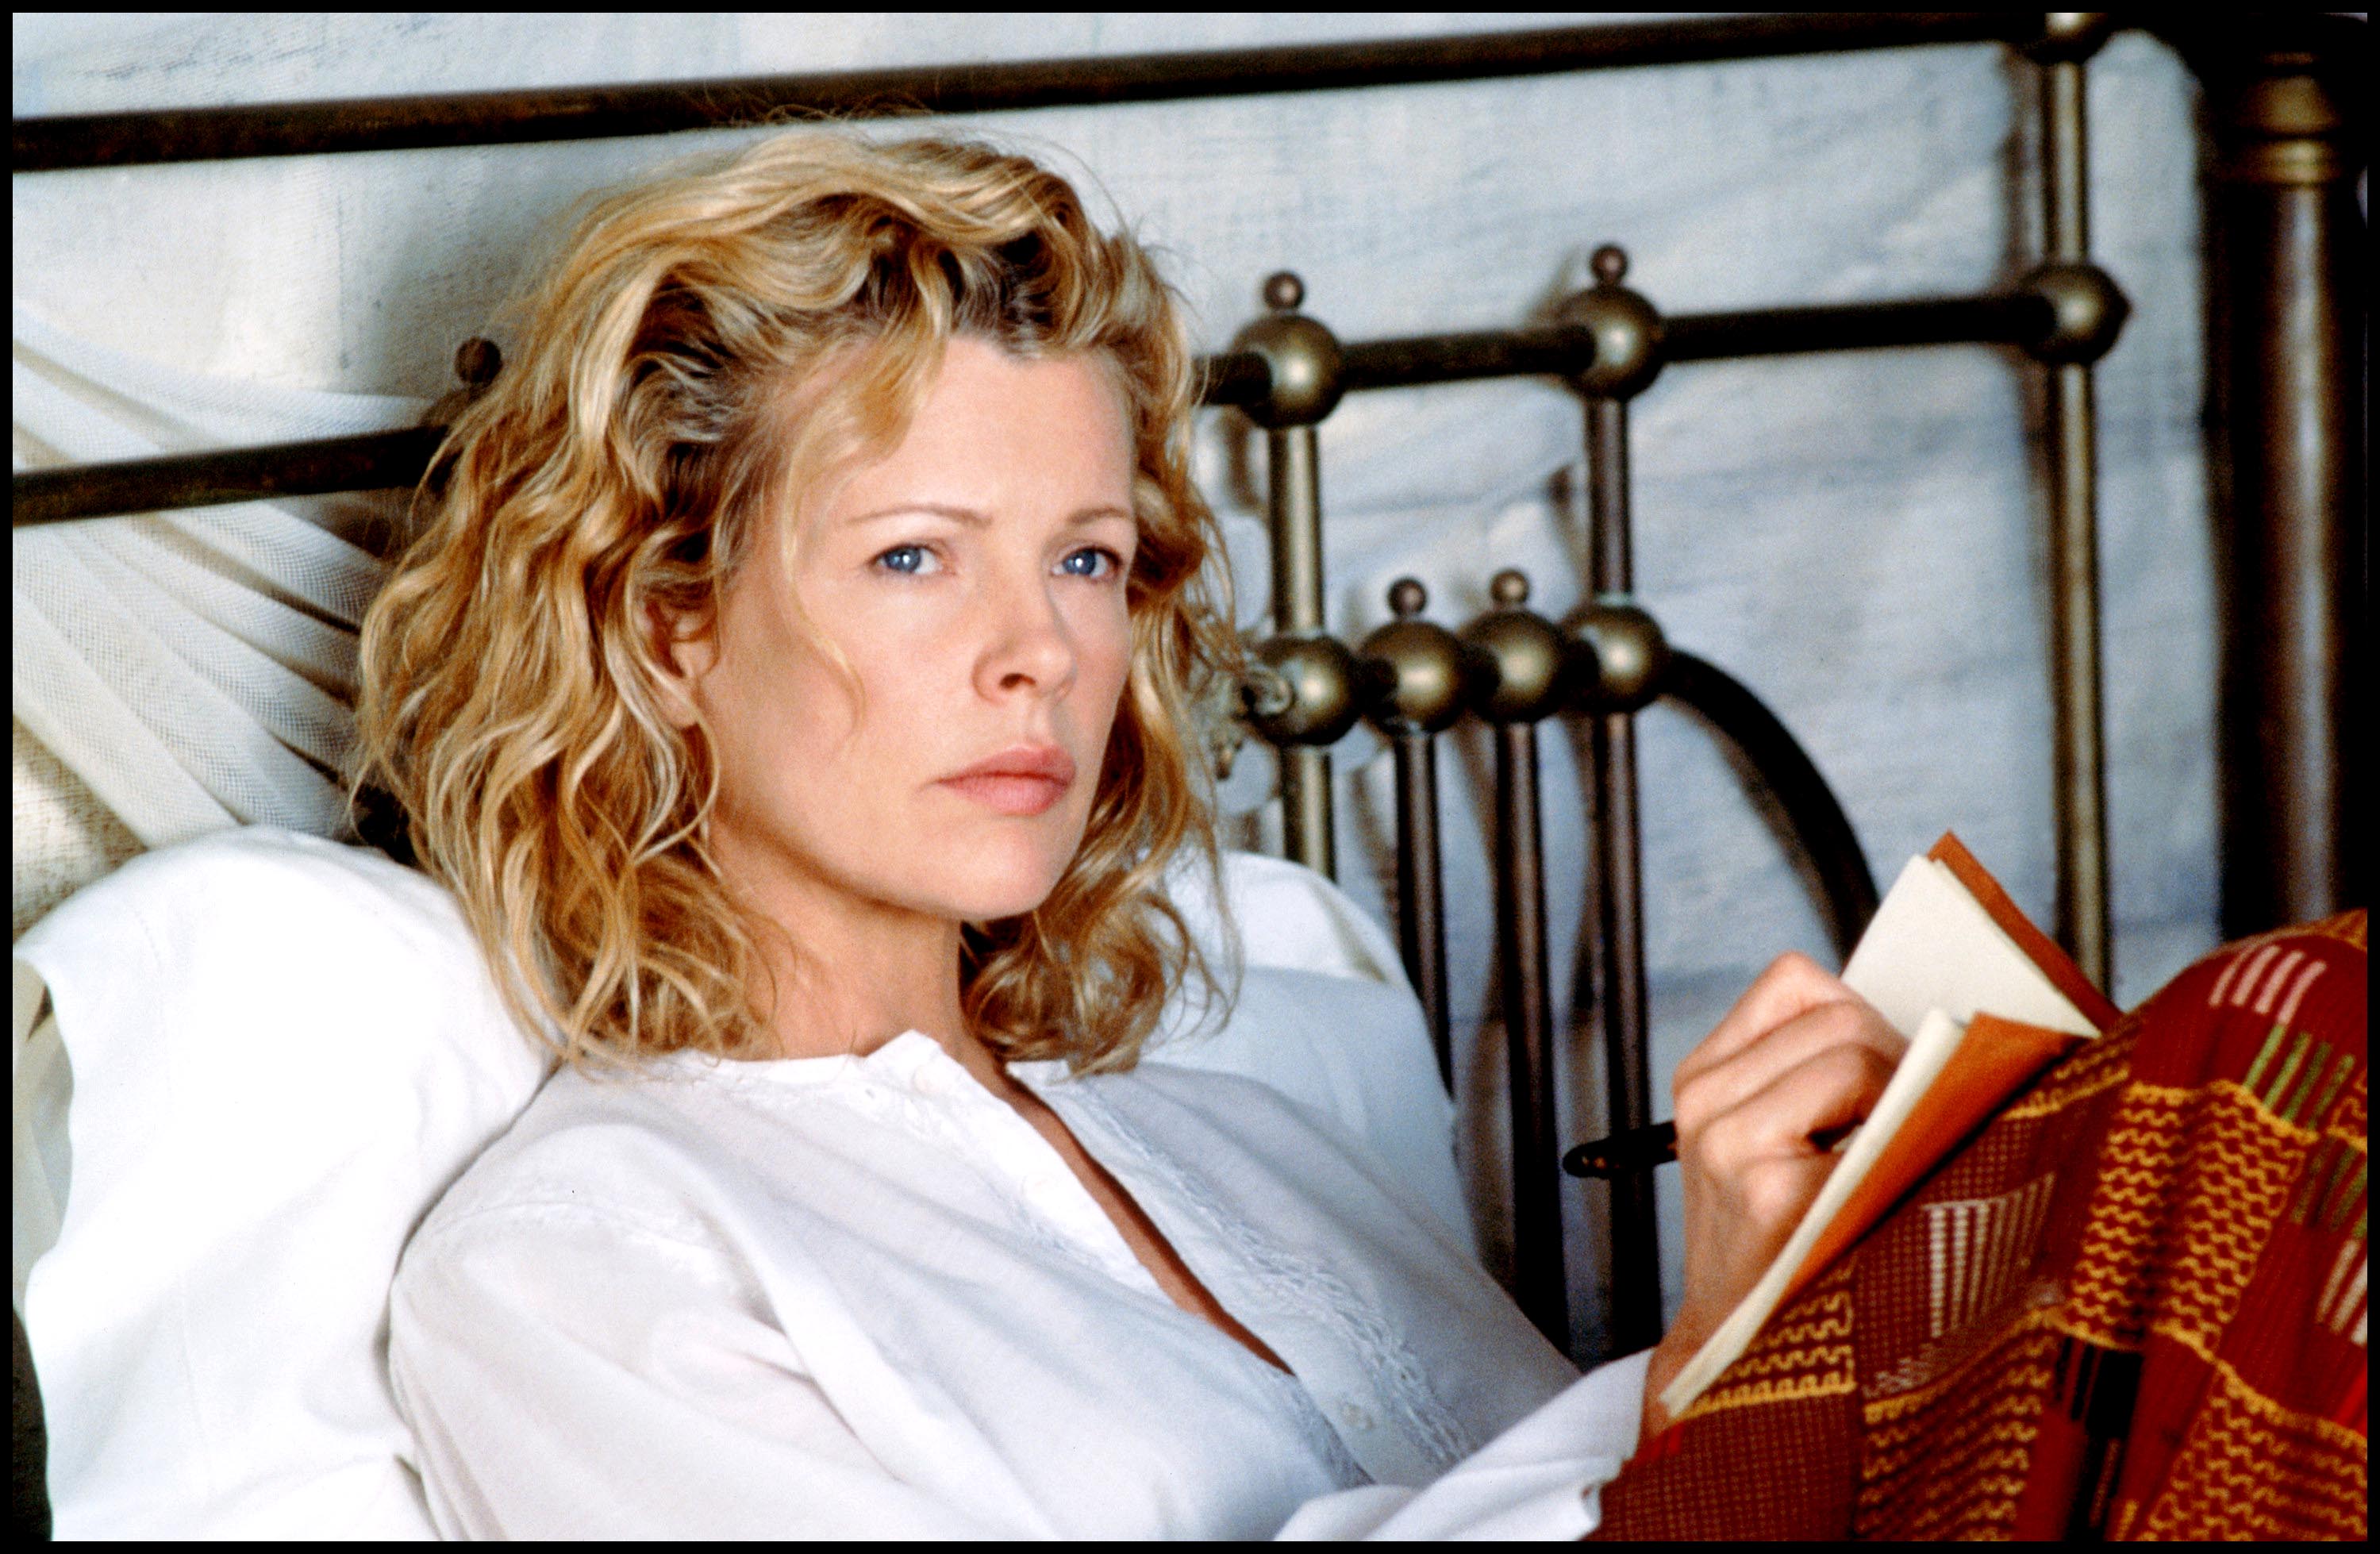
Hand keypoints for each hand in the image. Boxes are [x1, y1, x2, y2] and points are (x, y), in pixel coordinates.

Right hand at [1638, 952, 1904, 1441]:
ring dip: (1899, 1100)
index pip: (1794, 983)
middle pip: (1841, 1016)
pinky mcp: (1770, 1191)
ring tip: (1889, 1162)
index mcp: (1704, 1077)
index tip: (1877, 1084)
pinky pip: (1871, 1119)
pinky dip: (1901, 1144)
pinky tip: (1886, 1192)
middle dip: (1894, 1061)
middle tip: (1903, 1131)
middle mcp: (1703, 1098)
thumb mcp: (1770, 1142)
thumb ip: (1813, 1074)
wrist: (1743, 1351)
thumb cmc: (1786, 1243)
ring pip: (1856, 1054)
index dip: (1858, 1019)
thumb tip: (1939, 1028)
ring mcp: (1728, 1141)